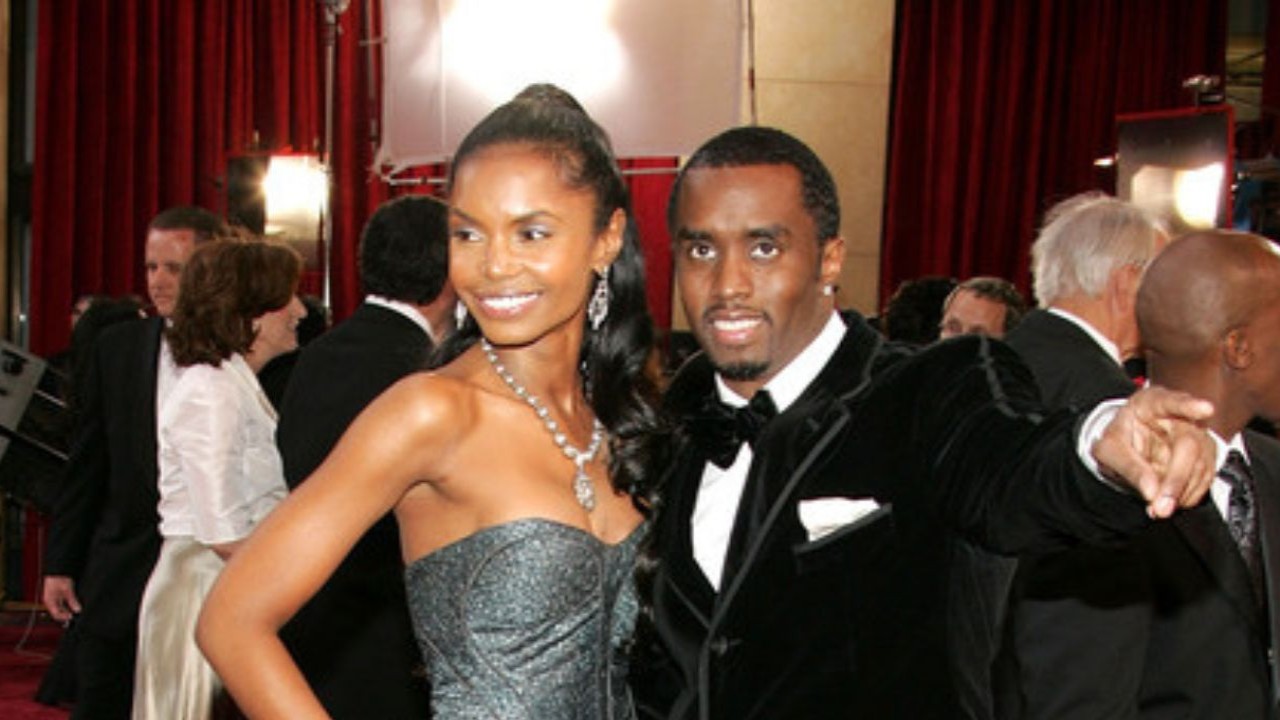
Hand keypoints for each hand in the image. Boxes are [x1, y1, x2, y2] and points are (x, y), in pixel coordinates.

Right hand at [42, 575, 80, 623]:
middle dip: (65, 615)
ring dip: (66, 610)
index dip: (64, 617)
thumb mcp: (67, 590)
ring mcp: (52, 598)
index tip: (72, 617)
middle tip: (74, 616)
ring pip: (59, 608)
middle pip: (57, 612)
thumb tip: (77, 610)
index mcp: (49, 601)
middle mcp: (49, 601)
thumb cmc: (58, 578)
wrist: (56, 570)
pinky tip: (72, 606)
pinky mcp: (55, 595)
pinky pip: (60, 604)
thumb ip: (72, 600)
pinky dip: (66, 606)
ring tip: (74, 611)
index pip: (56, 614)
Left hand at [1091, 386, 1214, 518]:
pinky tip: (1167, 502)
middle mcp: (1181, 417)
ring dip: (1181, 493)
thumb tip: (1151, 491)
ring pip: (1201, 466)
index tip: (1206, 408)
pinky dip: (1186, 497)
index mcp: (1153, 403)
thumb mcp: (1109, 449)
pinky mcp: (1205, 459)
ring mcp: (1198, 438)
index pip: (1172, 401)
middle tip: (1162, 506)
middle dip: (1177, 479)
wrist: (1126, 446)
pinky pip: (1203, 481)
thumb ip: (1128, 467)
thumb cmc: (1119, 439)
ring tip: (1157, 508)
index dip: (1190, 405)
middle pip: (1190, 445)